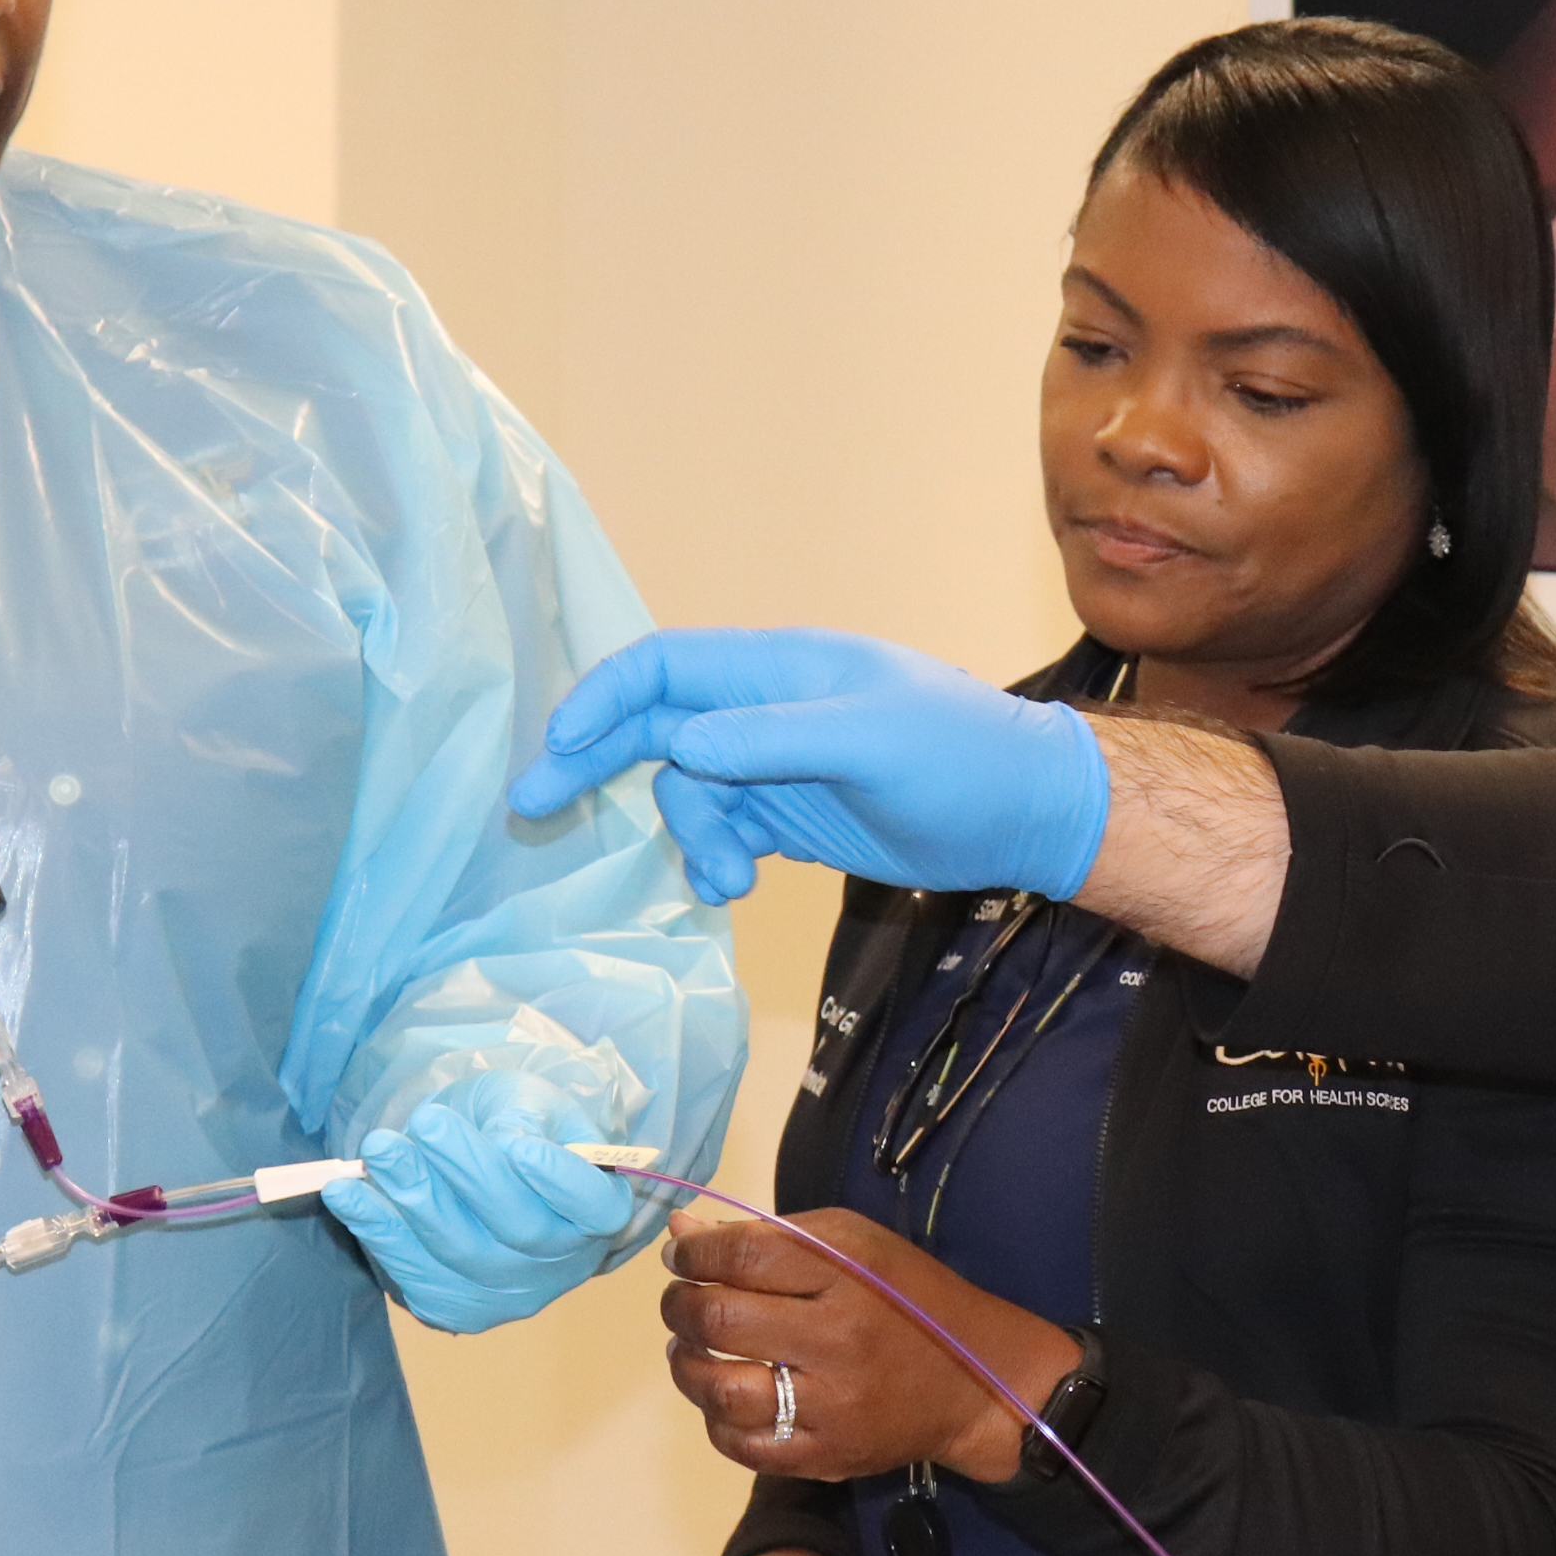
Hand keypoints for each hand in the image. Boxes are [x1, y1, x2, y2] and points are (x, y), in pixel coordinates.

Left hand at [323, 1073, 640, 1331]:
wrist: (484, 1174)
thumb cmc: (521, 1129)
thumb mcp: (535, 1105)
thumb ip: (526, 1119)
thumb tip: (503, 1144)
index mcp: (600, 1212)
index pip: (593, 1204)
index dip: (560, 1180)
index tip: (520, 1146)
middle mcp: (561, 1264)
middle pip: (518, 1226)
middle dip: (467, 1171)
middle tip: (426, 1121)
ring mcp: (506, 1295)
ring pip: (459, 1250)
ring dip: (412, 1198)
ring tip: (379, 1150)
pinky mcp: (452, 1306)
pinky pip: (412, 1272)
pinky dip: (377, 1231)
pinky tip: (347, 1195)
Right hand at [509, 629, 1108, 905]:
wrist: (1025, 812)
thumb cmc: (960, 755)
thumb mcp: (870, 742)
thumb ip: (773, 740)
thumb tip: (681, 745)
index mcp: (779, 666)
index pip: (664, 666)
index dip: (602, 699)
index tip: (556, 748)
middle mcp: (765, 707)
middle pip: (652, 726)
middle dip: (593, 763)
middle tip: (530, 809)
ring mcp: (774, 763)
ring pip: (686, 794)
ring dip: (689, 838)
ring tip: (725, 882)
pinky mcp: (789, 815)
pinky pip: (719, 833)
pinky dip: (713, 861)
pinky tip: (734, 889)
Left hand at [658, 1207, 1081, 1485]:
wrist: (976, 1381)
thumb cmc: (909, 1299)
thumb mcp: (856, 1245)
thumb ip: (770, 1236)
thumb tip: (683, 1229)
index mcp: (848, 1272)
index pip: (741, 1255)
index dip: (692, 1250)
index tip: (681, 1251)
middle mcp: (838, 1338)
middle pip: (720, 1319)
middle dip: (679, 1304)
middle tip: (680, 1299)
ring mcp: (831, 1404)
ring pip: (719, 1389)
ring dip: (685, 1364)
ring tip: (689, 1348)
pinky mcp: (826, 1454)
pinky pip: (742, 1443)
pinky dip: (715, 1417)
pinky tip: (721, 1394)